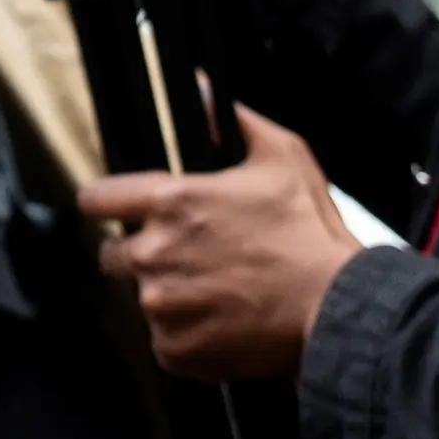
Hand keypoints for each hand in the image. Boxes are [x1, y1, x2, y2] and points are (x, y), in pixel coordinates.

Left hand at [82, 106, 364, 379]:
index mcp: (168, 203)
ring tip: (214, 294)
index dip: (106, 205)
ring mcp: (161, 304)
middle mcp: (153, 253)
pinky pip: (164, 343)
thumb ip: (234, 122)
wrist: (343, 310)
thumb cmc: (313, 236)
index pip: (95, 199)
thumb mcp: (284, 159)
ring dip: (168, 296)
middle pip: (113, 254)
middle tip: (185, 260)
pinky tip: (219, 325)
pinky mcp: (176, 349)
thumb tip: (202, 90)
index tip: (117, 212)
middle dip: (141, 255)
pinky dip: (185, 338)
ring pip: (142, 298)